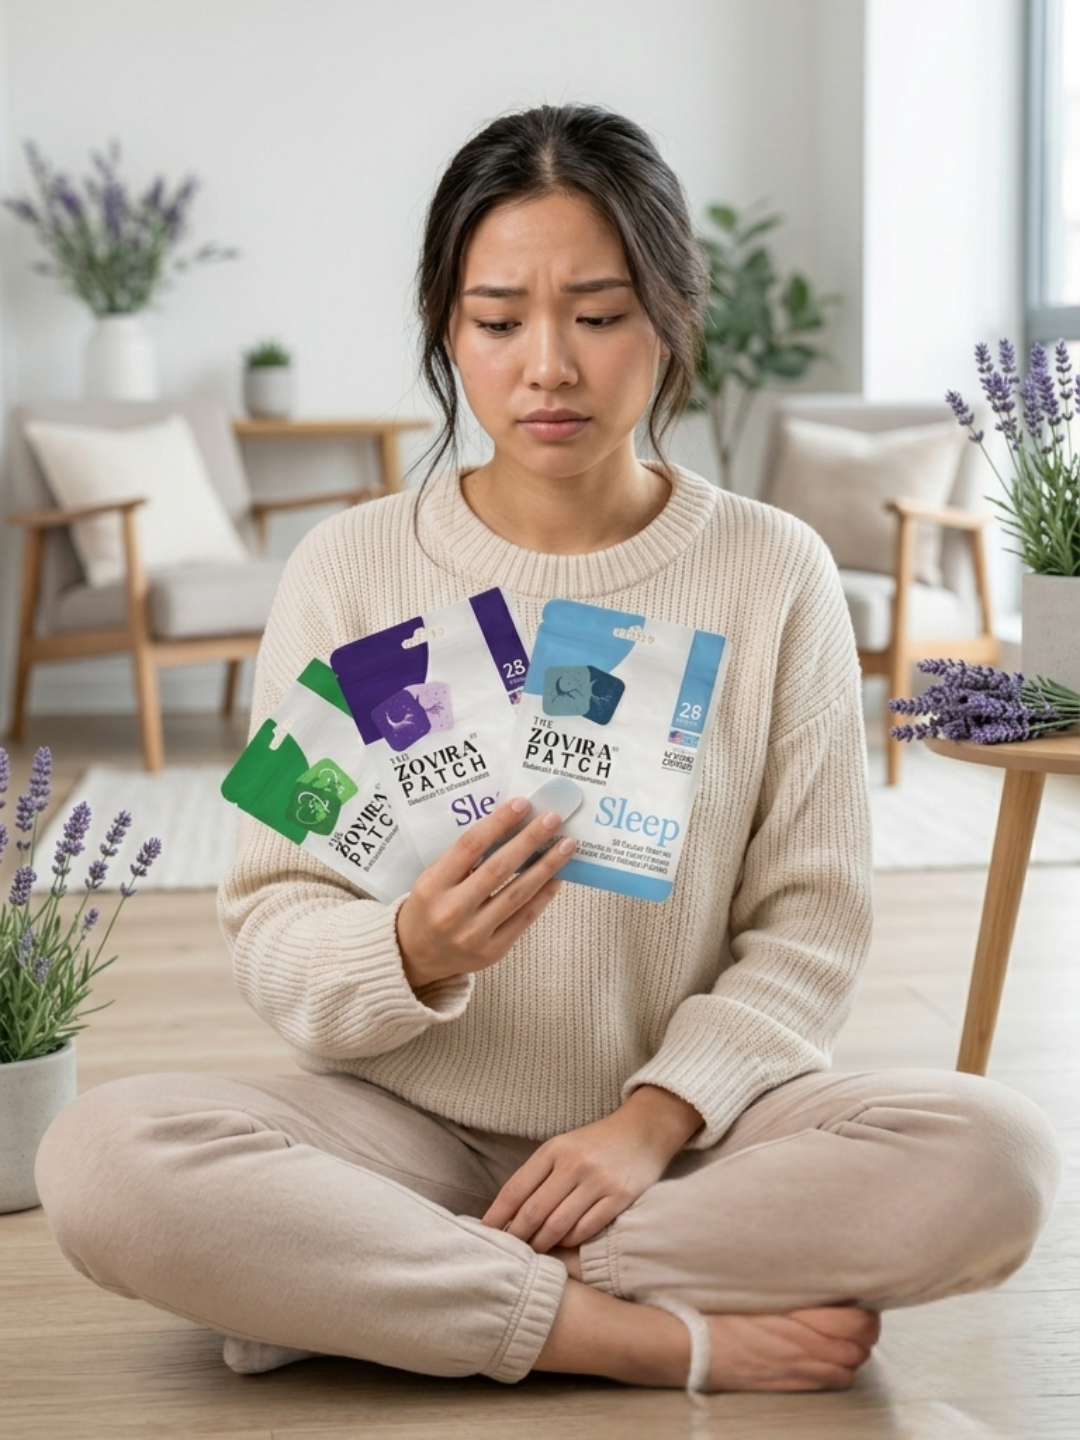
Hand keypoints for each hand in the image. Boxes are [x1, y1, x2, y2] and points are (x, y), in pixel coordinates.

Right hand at [396, 796, 575, 989]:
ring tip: (566, 846)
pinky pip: (524, 918)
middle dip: (530, 840)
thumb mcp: (433, 878)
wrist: (417, 956)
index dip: (498, 822)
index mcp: (433, 885)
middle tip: (554, 819)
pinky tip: (557, 877)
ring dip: (546, 866)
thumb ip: (465, 858)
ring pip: (517, 894)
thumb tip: (510, 827)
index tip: (522, 804)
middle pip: (499, 868)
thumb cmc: (429, 907)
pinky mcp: (493, 951)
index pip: (470, 846)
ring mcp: (474, 934)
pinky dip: (543, 895)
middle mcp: (452, 910)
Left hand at [482, 1086, 702, 1251]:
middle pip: (534, 1211)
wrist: (644, 1130)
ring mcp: (597, 1181)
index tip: (485, 1234)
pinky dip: (571, 1241)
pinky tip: (565, 1245)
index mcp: (554, 1149)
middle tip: (510, 1253)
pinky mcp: (620, 1196)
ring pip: (558, 1225)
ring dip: (542, 1244)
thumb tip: (509, 1212)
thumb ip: (539, 1174)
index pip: (516, 1189)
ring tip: (535, 1253)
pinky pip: (587, 1229)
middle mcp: (574, 1164)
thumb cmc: (597, 1143)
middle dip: (518, 1237)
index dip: (497, 1215)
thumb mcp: (564, 1147)